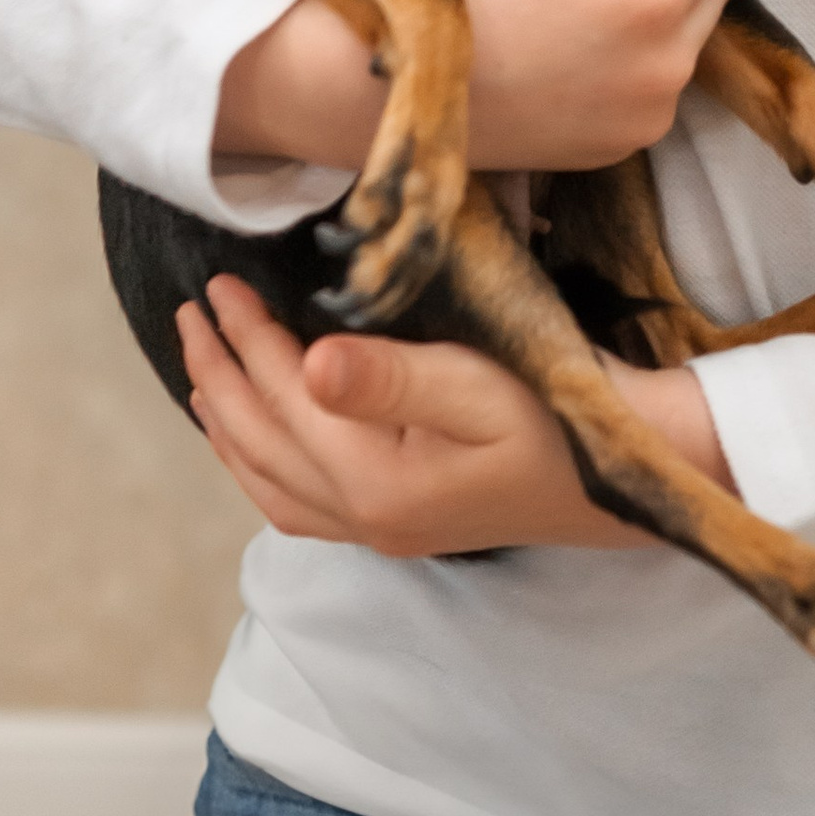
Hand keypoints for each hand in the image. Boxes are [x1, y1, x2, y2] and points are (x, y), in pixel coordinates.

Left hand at [180, 272, 730, 555]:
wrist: (623, 472)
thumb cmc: (558, 413)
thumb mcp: (479, 384)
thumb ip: (390, 379)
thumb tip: (307, 365)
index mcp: (376, 484)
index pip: (285, 398)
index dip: (245, 338)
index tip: (217, 283)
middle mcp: (365, 519)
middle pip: (261, 444)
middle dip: (218, 376)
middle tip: (191, 313)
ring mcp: (379, 531)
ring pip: (269, 482)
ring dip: (227, 423)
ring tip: (203, 368)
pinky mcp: (397, 525)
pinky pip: (296, 503)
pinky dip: (260, 463)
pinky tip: (258, 436)